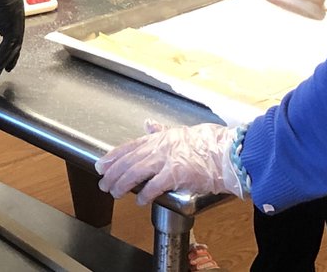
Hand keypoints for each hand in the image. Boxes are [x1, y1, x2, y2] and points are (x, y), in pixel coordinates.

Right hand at [0, 0, 24, 86]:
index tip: (6, 65)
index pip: (14, 34)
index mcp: (13, 6)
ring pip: (11, 47)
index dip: (10, 52)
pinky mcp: (10, 17)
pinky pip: (7, 44)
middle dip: (4, 61)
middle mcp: (18, 10)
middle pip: (14, 43)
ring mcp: (15, 14)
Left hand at [95, 121, 247, 204]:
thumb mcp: (180, 133)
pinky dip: (145, 194)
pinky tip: (140, 201)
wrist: (226, 153)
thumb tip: (149, 125)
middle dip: (113, 173)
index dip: (113, 156)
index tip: (101, 165)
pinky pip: (154, 185)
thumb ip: (161, 132)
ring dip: (123, 184)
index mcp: (160, 139)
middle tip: (103, 184)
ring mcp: (167, 159)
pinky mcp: (176, 173)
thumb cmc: (207, 144)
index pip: (130, 146)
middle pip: (129, 160)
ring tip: (115, 193)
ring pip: (136, 172)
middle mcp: (160, 147)